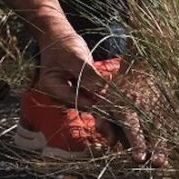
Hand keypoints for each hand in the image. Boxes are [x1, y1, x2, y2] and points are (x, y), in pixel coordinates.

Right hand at [34, 35, 165, 167]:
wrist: (57, 36)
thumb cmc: (62, 43)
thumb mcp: (74, 56)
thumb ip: (87, 73)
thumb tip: (102, 88)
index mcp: (53, 88)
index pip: (78, 100)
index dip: (97, 109)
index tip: (116, 117)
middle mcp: (63, 95)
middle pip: (87, 110)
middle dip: (104, 123)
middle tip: (117, 141)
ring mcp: (74, 94)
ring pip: (94, 107)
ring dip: (109, 119)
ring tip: (124, 138)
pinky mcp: (84, 90)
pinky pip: (98, 99)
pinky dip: (110, 106)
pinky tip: (124, 118)